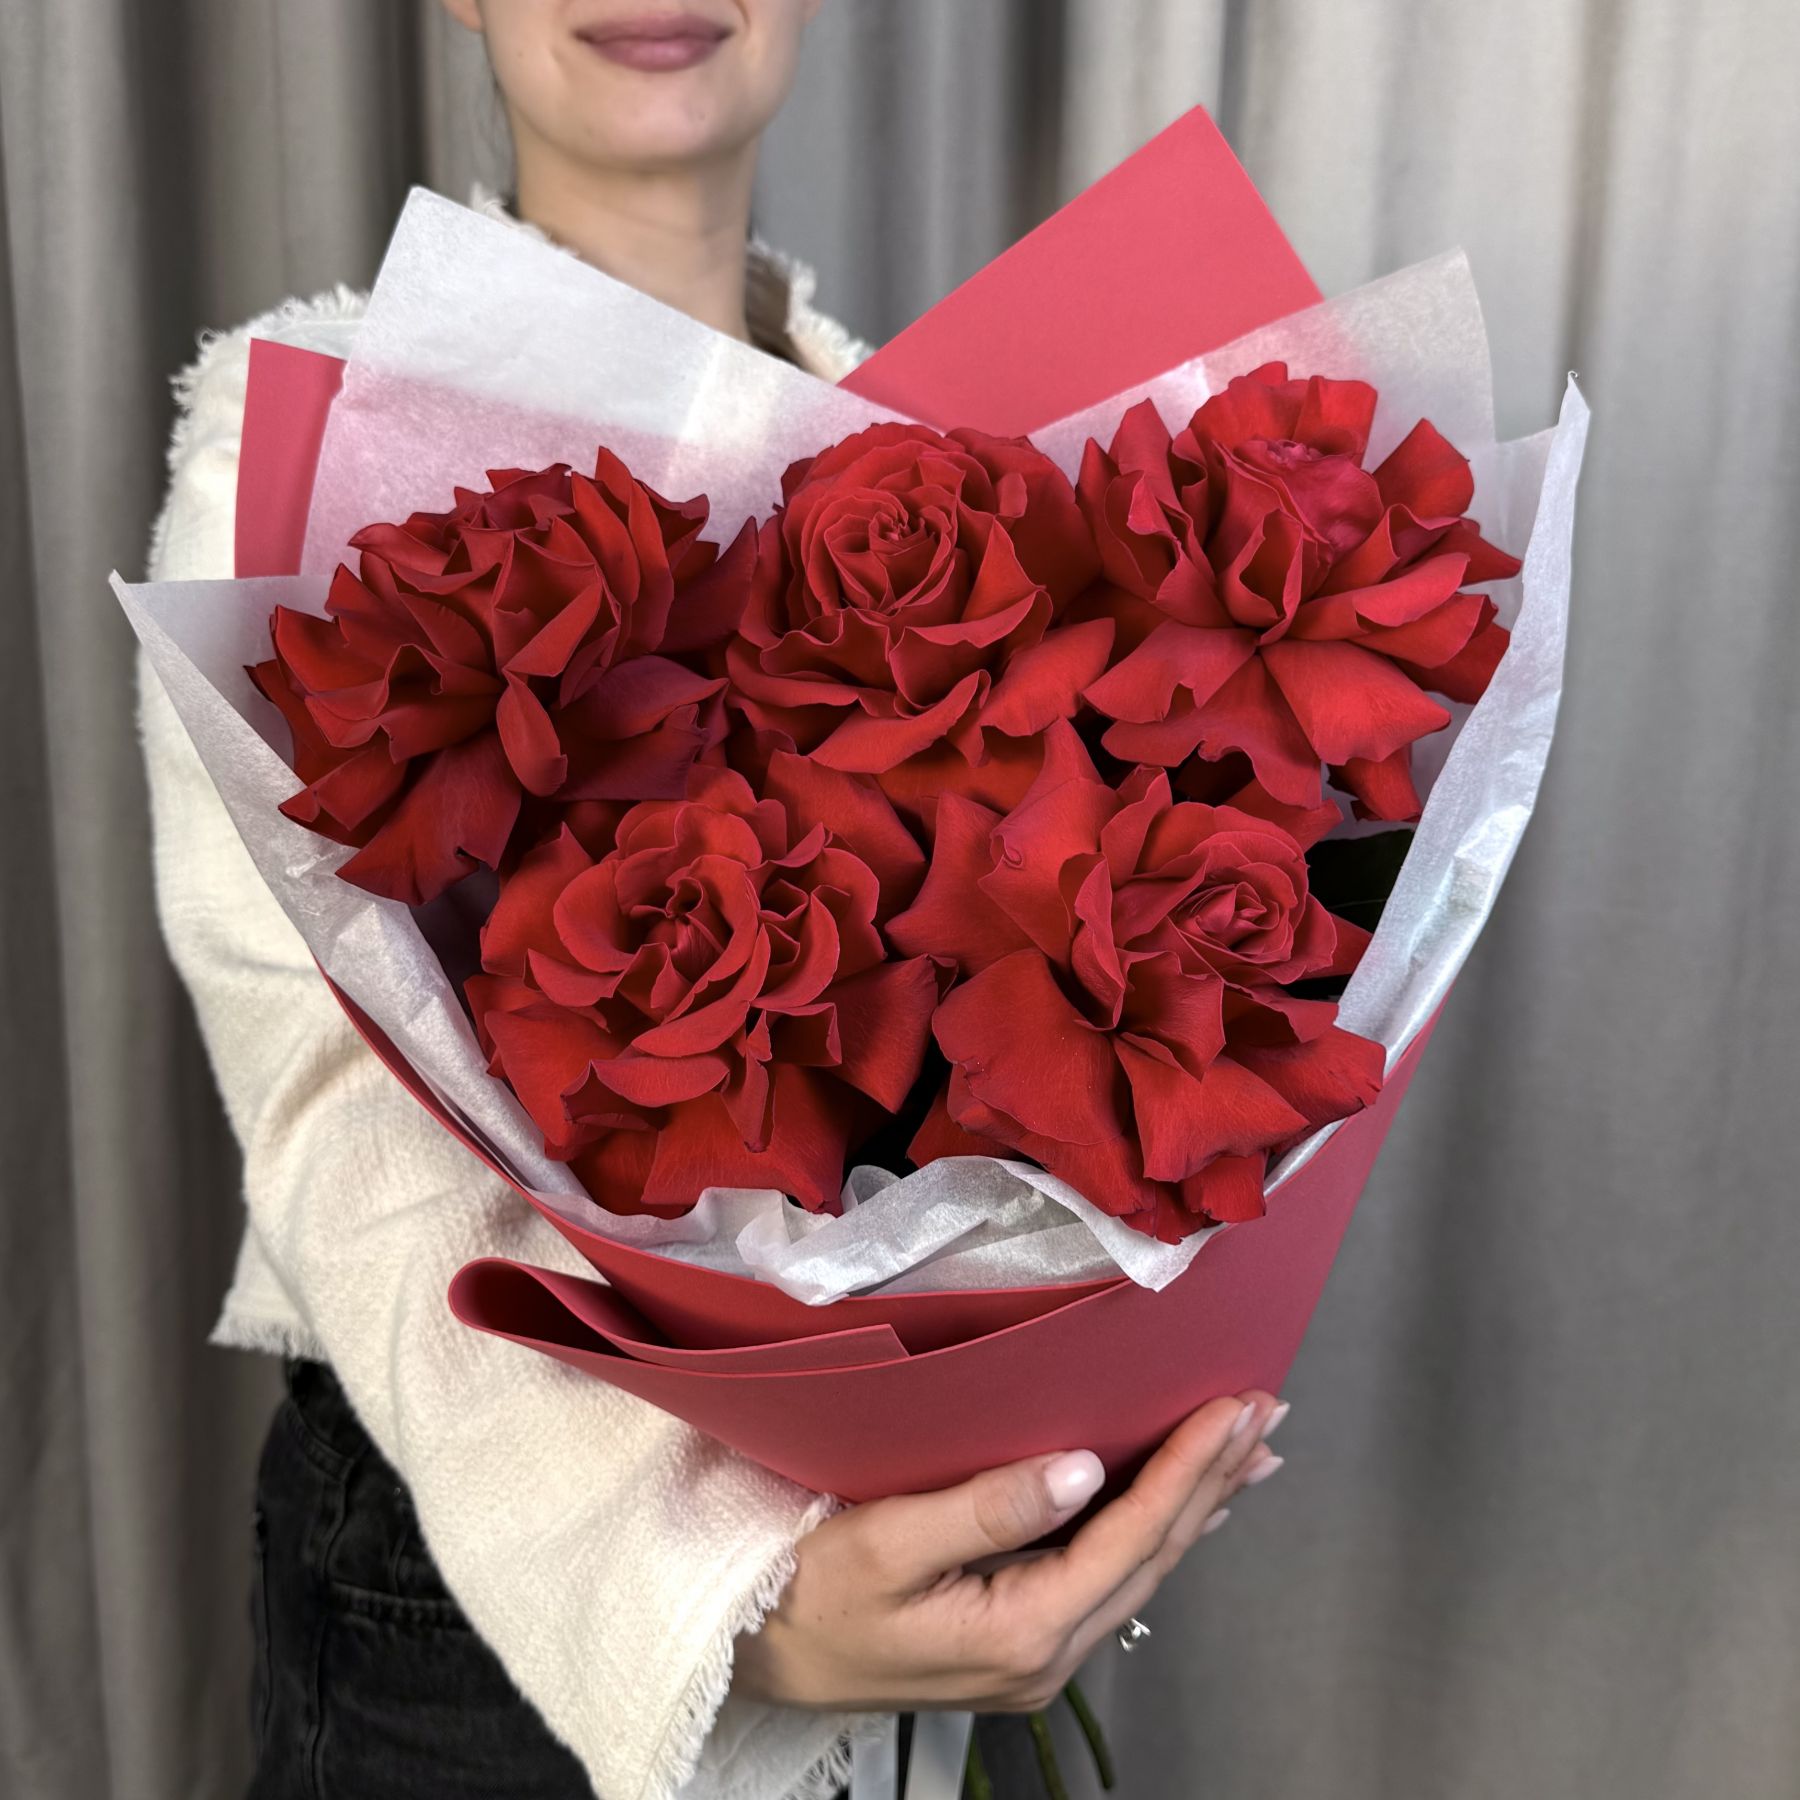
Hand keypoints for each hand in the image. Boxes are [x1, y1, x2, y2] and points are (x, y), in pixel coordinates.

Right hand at [732, 1392, 1285, 1711]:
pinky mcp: (1018, 1646)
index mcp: (1021, 1631)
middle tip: (1264, 1416)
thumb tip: (1083, 1469)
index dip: (1188, 1469)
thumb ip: (985, 1510)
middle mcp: (1044, 1657)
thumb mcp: (884, 1544)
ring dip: (1195, 1508)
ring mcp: (1035, 1659)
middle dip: (1211, 1481)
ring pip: (1139, 1573)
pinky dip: (1152, 1534)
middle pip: (1152, 1558)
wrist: (756, 1654)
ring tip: (1246, 1456)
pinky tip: (1175, 1511)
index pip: (1131, 1537)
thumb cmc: (808, 1591)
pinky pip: (1109, 1582)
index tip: (1234, 1409)